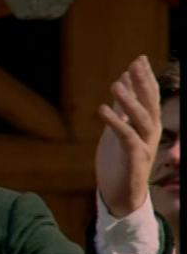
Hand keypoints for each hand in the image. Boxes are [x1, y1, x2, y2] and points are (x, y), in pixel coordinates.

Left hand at [95, 55, 161, 216]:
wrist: (119, 194)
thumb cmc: (119, 161)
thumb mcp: (118, 128)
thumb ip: (122, 108)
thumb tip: (122, 82)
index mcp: (147, 126)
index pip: (149, 97)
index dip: (145, 78)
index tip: (139, 59)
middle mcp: (150, 134)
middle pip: (149, 104)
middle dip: (143, 84)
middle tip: (135, 64)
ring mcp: (144, 146)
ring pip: (141, 119)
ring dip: (129, 101)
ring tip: (116, 84)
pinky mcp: (134, 159)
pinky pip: (126, 137)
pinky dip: (116, 122)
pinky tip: (103, 109)